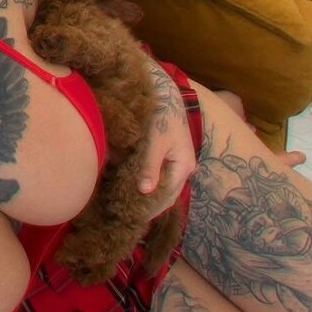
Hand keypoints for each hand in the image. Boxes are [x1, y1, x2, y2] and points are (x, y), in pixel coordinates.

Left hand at [139, 60, 196, 216]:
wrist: (164, 92)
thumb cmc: (161, 115)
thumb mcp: (156, 141)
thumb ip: (151, 166)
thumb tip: (146, 191)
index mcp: (183, 166)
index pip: (168, 197)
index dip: (152, 210)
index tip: (134, 219)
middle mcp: (182, 167)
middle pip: (166, 194)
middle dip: (149, 205)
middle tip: (128, 216)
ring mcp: (176, 161)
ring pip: (161, 185)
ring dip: (147, 195)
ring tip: (128, 206)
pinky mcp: (167, 155)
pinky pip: (157, 174)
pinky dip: (146, 181)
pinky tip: (130, 186)